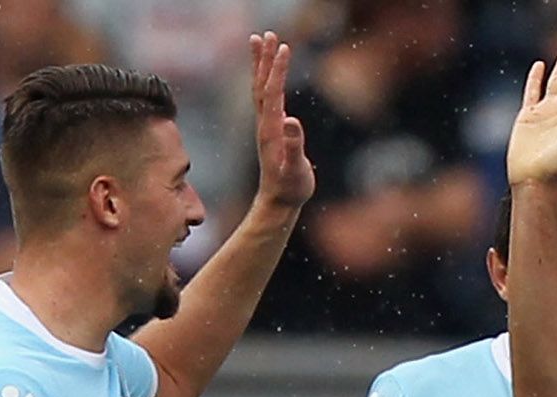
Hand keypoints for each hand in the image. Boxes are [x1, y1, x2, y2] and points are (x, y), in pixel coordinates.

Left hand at [249, 31, 314, 210]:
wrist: (278, 203)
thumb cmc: (290, 188)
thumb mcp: (295, 169)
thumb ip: (294, 146)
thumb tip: (292, 120)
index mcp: (272, 129)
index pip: (274, 92)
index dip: (278, 69)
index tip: (284, 47)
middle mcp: (265, 124)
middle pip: (262, 84)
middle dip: (265, 58)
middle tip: (268, 33)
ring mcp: (266, 126)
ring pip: (260, 88)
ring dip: (262, 64)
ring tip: (262, 42)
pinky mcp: (271, 130)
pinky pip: (265, 98)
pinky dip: (266, 79)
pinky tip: (270, 74)